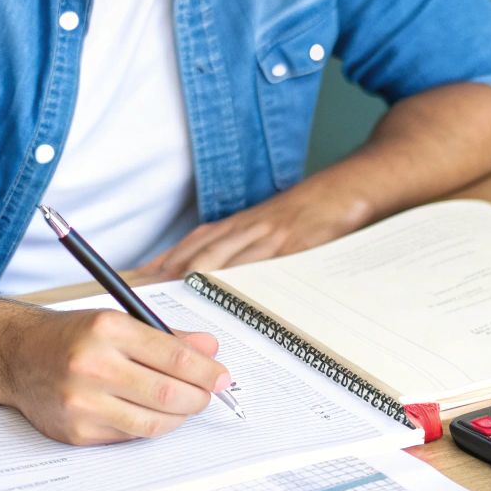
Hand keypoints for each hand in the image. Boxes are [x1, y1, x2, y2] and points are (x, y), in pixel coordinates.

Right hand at [0, 307, 231, 444]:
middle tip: (207, 395)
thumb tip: (211, 350)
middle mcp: (92, 365)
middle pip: (168, 393)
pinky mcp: (75, 431)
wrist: (16, 355)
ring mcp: (82, 402)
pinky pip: (129, 436)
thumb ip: (166, 337)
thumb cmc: (73, 336)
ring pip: (152, 423)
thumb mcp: (118, 321)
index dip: (206, 371)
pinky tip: (152, 414)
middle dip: (199, 398)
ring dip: (179, 417)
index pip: (174, 356)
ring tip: (182, 406)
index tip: (222, 378)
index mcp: (108, 329)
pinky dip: (150, 427)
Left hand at [144, 181, 372, 277]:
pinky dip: (239, 280)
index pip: (192, 246)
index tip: (139, 283)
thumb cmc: (312, 211)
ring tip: (171, 302)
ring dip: (193, 280)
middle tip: (144, 299)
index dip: (163, 265)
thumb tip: (212, 276)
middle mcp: (248, 228)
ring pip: (223, 258)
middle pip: (198, 254)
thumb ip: (244, 248)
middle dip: (168, 277)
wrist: (351, 188)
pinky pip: (261, 264)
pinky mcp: (294, 244)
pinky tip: (224, 294)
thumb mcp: (273, 226)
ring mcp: (270, 235)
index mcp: (240, 225)